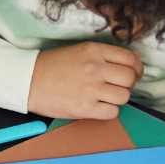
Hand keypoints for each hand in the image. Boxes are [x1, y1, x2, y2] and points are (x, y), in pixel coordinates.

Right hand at [27, 42, 143, 119]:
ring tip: (104, 97)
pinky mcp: (85, 108)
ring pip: (124, 97)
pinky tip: (98, 106)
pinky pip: (112, 112)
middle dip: (127, 85)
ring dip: (118, 99)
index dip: (136, 68)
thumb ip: (108, 55)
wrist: (28, 81)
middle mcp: (95, 68)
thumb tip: (136, 59)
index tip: (133, 74)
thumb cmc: (53, 66)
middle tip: (117, 87)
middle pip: (130, 79)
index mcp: (94, 51)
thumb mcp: (80, 51)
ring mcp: (90, 89)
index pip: (130, 59)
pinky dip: (109, 111)